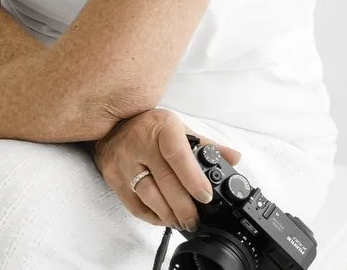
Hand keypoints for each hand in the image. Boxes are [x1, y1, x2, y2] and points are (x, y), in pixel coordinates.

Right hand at [92, 108, 242, 233]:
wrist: (112, 124)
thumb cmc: (149, 128)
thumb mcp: (178, 128)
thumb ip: (207, 145)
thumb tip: (234, 157)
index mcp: (162, 128)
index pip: (178, 155)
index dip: (193, 178)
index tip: (205, 196)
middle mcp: (140, 144)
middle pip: (165, 182)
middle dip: (184, 207)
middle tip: (195, 220)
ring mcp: (124, 162)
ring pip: (149, 196)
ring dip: (169, 215)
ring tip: (182, 222)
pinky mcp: (114, 178)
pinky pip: (135, 205)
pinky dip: (152, 217)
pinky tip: (164, 218)